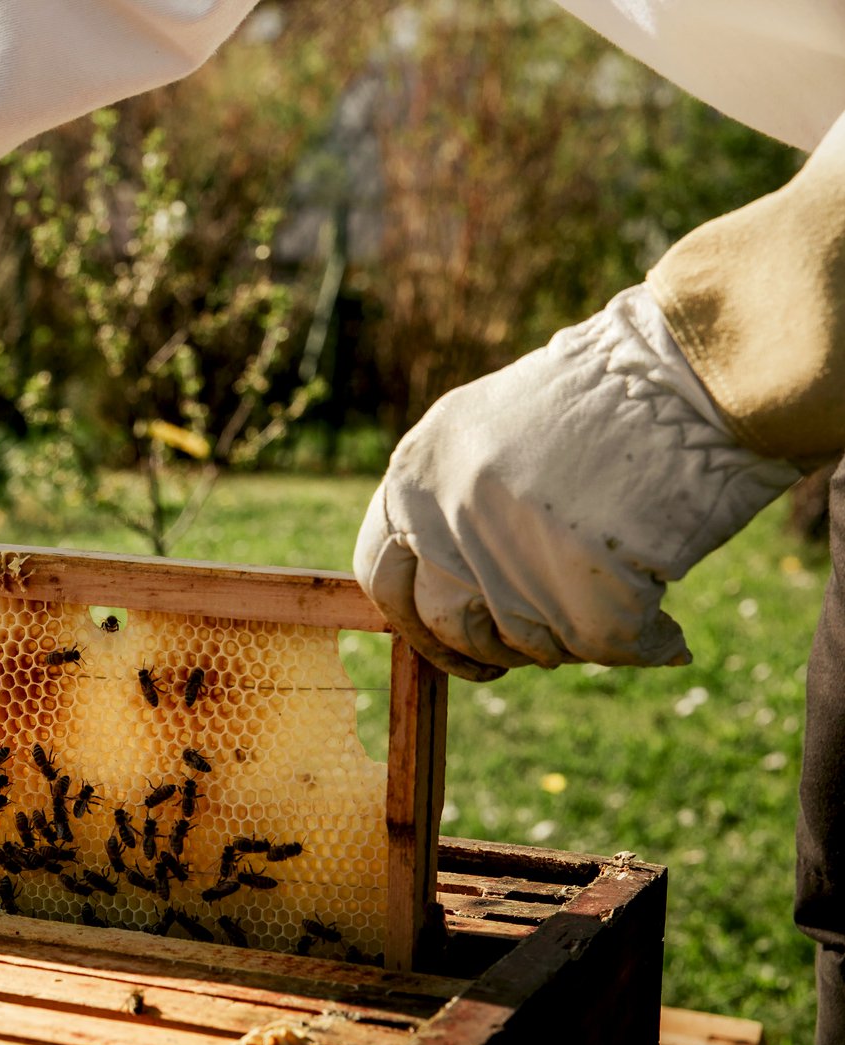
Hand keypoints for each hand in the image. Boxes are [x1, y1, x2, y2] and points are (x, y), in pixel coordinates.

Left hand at [354, 285, 798, 680]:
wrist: (693, 368)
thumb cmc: (607, 394)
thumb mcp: (491, 427)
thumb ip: (450, 502)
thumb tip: (443, 590)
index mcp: (416, 470)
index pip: (379, 574)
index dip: (414, 619)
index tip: (448, 637)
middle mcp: (446, 512)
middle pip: (446, 623)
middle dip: (488, 647)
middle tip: (532, 645)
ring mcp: (508, 552)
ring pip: (523, 641)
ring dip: (568, 640)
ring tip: (615, 608)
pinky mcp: (579, 587)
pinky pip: (601, 648)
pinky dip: (643, 647)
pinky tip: (667, 634)